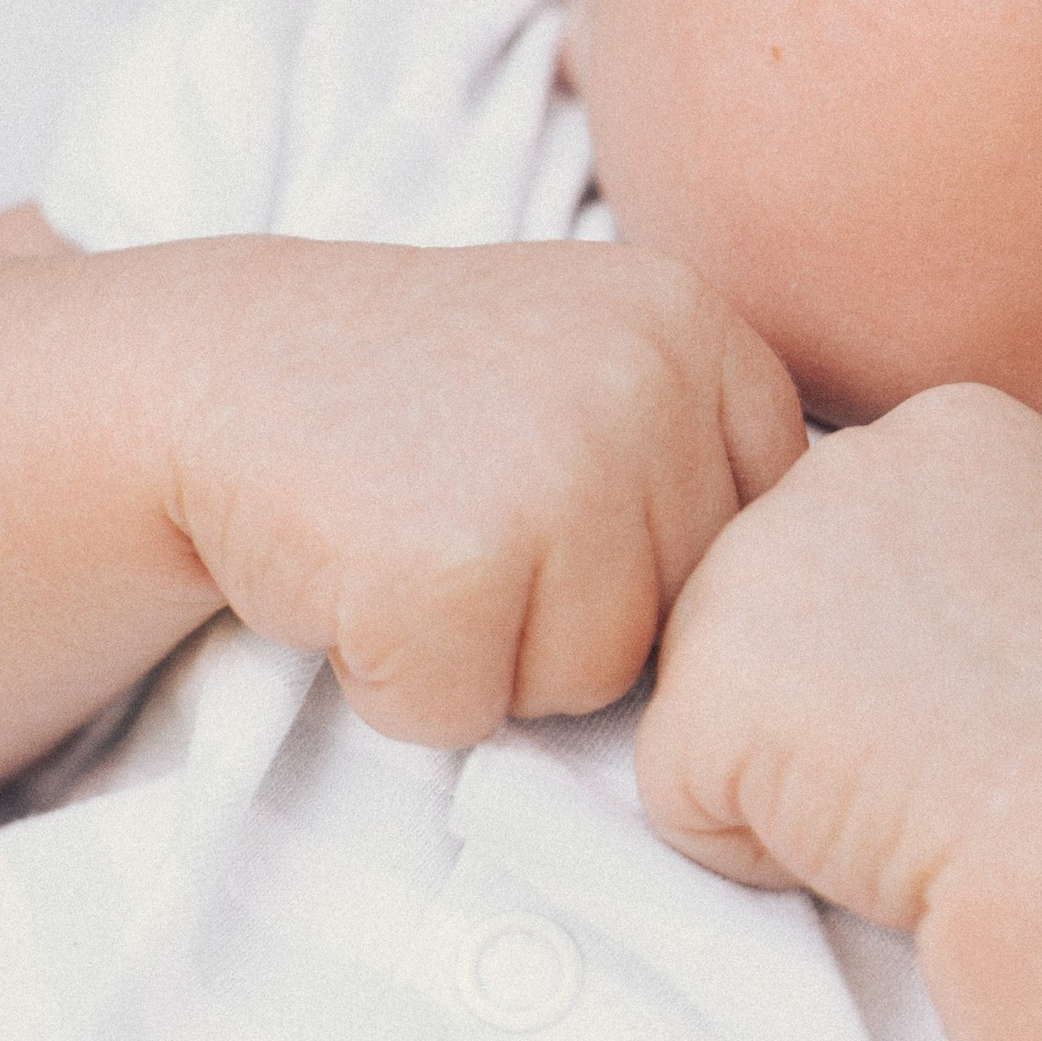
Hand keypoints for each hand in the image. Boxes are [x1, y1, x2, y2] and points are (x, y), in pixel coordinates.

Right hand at [164, 239, 803, 745]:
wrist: (220, 367)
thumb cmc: (425, 401)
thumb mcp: (601, 364)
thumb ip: (710, 460)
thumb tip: (821, 624)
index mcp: (698, 327)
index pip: (751, 545)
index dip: (641, 560)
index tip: (548, 494)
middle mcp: (645, 380)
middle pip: (676, 623)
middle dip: (565, 611)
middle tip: (466, 515)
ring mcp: (552, 466)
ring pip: (586, 682)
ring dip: (488, 655)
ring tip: (419, 544)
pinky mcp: (450, 563)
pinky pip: (464, 713)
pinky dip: (397, 681)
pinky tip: (360, 577)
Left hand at [636, 382, 1041, 928]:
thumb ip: (992, 532)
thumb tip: (952, 573)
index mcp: (938, 431)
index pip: (867, 543)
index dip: (922, 646)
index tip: (999, 679)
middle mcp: (829, 472)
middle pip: (783, 608)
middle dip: (842, 695)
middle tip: (950, 737)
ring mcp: (748, 569)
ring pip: (725, 694)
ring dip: (797, 764)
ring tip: (910, 777)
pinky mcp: (697, 684)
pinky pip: (685, 792)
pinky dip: (758, 846)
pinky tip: (859, 823)